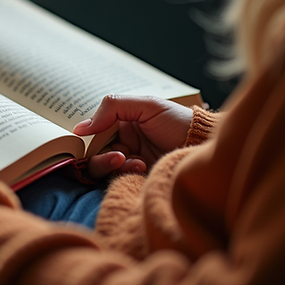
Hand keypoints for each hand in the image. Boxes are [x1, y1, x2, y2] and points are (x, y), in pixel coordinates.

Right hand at [73, 95, 192, 178]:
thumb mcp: (147, 105)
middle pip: (94, 154)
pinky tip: (143, 167)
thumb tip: (81, 128)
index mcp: (122, 124)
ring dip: (113, 165)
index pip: (93, 133)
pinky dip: (126, 173)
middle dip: (102, 156)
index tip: (88, 141)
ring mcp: (130, 162)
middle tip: (118, 155)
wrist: (203, 145)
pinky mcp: (137, 178)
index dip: (88, 139)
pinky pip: (118, 179)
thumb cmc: (178, 122)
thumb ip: (112, 108)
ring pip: (103, 169)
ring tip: (133, 161)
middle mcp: (123, 143)